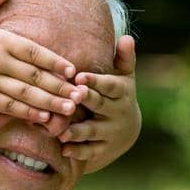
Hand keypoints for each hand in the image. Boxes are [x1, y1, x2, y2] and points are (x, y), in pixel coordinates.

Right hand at [0, 0, 84, 124]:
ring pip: (24, 93)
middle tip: (82, 95)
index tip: (73, 71)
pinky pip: (5, 107)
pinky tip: (42, 119)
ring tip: (70, 110)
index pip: (34, 50)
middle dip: (60, 86)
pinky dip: (25, 113)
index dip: (55, 61)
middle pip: (35, 74)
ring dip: (49, 102)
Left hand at [61, 36, 140, 172]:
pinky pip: (90, 151)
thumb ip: (124, 58)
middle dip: (87, 101)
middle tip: (72, 96)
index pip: (109, 86)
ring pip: (93, 131)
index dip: (95, 82)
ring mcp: (110, 132)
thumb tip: (127, 38)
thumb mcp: (125, 77)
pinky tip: (64, 149)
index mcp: (121, 93)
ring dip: (78, 131)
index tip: (80, 77)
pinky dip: (78, 151)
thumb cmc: (119, 95)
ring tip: (62, 131)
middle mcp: (117, 113)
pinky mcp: (103, 149)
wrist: (127, 129)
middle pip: (100, 106)